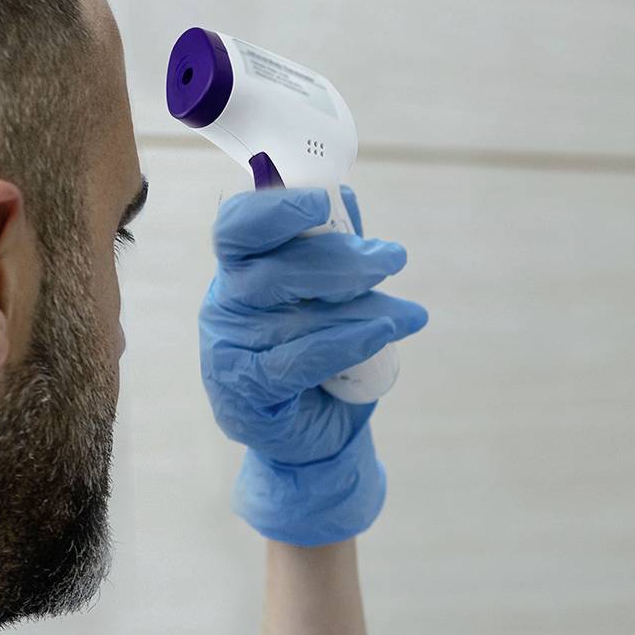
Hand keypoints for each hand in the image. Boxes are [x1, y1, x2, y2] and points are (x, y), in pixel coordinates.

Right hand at [200, 186, 428, 545]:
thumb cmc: (319, 358)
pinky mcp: (248, 393)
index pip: (237, 228)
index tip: (321, 204)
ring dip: (363, 307)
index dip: (274, 210)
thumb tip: (345, 196)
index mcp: (238, 272)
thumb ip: (329, 250)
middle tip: (393, 259)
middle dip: (341, 260)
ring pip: (297, 316)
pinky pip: (302, 359)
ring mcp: (229, 351)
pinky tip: (388, 331)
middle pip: (275, 269)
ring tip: (409, 313)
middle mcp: (225, 307)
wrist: (314, 438)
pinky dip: (350, 341)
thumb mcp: (326, 299)